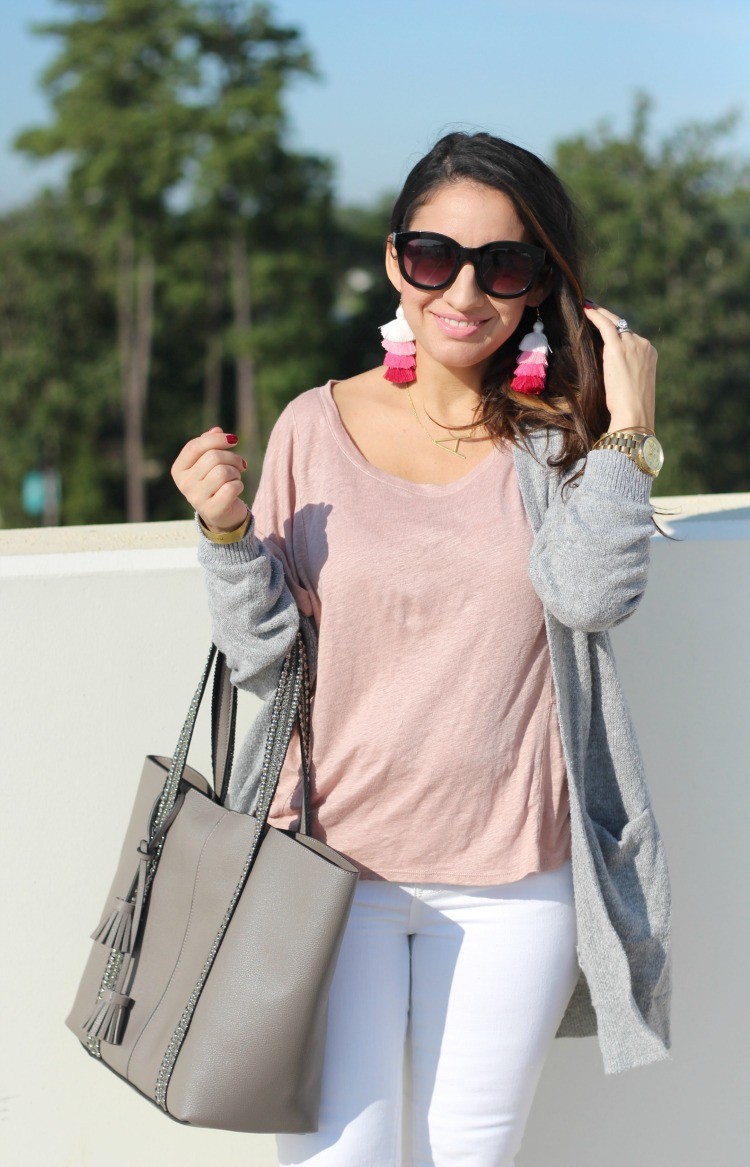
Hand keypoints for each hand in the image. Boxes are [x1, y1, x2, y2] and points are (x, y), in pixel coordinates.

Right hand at [171, 426, 247, 531]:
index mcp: (179, 469)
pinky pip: (232, 488)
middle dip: (232, 458)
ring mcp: (196, 499)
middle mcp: (184, 484)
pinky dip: (239, 485)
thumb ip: (209, 444)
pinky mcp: (212, 510)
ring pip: (223, 472)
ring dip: (236, 473)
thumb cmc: (215, 483)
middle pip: (213, 457)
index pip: (194, 446)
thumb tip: (216, 430)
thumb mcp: (208, 462)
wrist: (222, 515)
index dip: (216, 439)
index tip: (234, 440)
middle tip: (240, 464)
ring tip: (235, 478)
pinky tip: (236, 490)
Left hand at [583, 303, 656, 432]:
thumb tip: (612, 372)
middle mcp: (643, 345)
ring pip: (614, 323)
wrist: (634, 413)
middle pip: (623, 326)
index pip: (631, 338)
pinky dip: (595, 316)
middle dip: (608, 317)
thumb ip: (627, 372)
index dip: (617, 331)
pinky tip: (585, 310)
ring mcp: (633, 345)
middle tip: (594, 309)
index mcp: (650, 355)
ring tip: (587, 308)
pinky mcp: (619, 348)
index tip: (606, 324)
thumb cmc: (631, 408)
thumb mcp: (633, 385)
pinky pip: (606, 325)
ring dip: (600, 314)